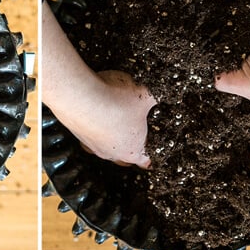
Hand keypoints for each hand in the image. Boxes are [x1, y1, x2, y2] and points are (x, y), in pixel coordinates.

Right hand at [42, 1, 154, 167]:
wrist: (79, 95)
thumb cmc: (115, 100)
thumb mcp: (145, 94)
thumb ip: (159, 94)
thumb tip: (172, 89)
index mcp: (133, 151)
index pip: (146, 160)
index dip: (154, 155)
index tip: (157, 151)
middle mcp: (112, 154)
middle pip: (125, 159)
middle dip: (133, 148)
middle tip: (140, 136)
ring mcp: (92, 146)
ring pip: (106, 148)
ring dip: (112, 138)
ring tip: (118, 121)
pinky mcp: (77, 134)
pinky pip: (90, 135)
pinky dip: (96, 127)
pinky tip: (98, 112)